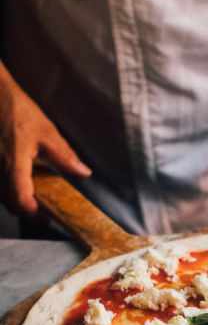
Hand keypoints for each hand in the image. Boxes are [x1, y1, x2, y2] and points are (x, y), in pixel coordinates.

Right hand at [0, 86, 90, 217]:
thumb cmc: (14, 108)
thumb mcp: (46, 131)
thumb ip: (64, 156)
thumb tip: (83, 172)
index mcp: (12, 163)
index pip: (21, 201)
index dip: (35, 214)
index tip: (48, 217)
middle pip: (8, 202)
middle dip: (26, 209)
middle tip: (44, 209)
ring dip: (16, 199)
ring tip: (34, 195)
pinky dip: (6, 187)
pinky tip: (18, 179)